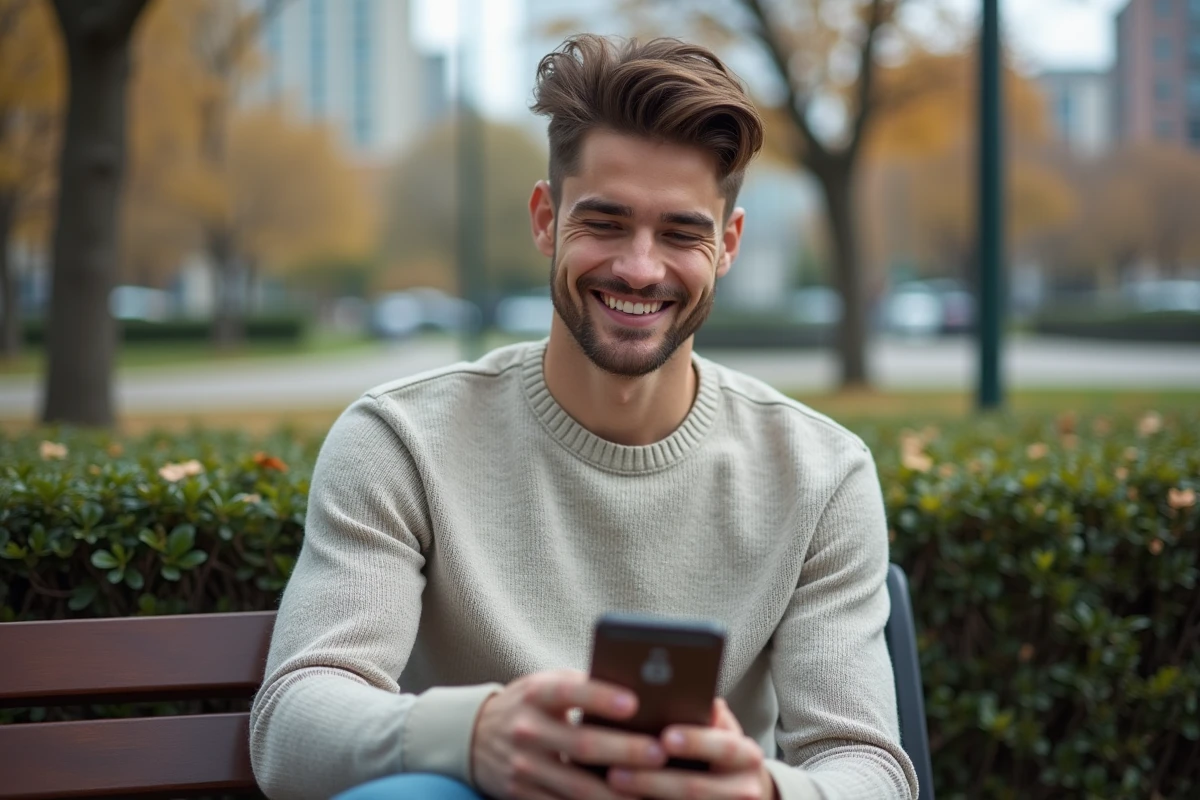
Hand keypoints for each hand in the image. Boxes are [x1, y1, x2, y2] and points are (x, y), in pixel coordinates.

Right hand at [471, 669, 668, 799]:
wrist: (474, 736)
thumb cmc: (529, 705)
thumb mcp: (546, 685)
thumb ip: (583, 688)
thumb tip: (640, 697)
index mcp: (536, 694)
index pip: (569, 691)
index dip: (601, 697)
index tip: (634, 703)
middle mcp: (527, 730)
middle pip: (581, 744)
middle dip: (623, 751)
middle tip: (659, 754)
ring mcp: (523, 768)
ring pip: (577, 787)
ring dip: (618, 794)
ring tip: (654, 793)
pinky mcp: (522, 796)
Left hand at [605, 699, 776, 799]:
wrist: (740, 790)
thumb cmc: (718, 748)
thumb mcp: (719, 729)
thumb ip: (703, 713)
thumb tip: (676, 688)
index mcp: (747, 756)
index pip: (726, 748)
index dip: (697, 742)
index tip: (665, 737)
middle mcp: (744, 790)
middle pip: (697, 789)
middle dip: (654, 780)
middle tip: (616, 770)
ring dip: (644, 796)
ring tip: (612, 783)